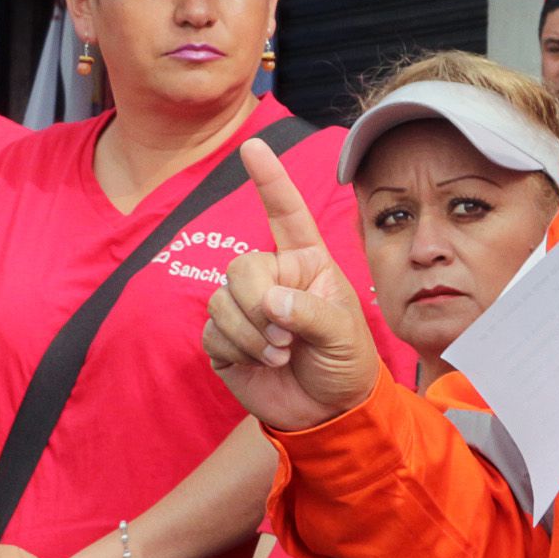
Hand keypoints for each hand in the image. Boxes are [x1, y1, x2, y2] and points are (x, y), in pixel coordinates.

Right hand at [206, 141, 380, 432]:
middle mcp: (273, 277)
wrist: (328, 411)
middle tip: (285, 336)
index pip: (286, 215)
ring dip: (252, 333)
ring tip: (281, 352)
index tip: (253, 146)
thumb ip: (310, 313)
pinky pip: (212, 331)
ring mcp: (245, 307)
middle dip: (258, 303)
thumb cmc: (345, 363)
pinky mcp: (224, 337)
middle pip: (241, 266)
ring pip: (222, 301)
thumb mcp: (343, 334)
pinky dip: (237, 349)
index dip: (270, 181)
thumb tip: (270, 302)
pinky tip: (260, 362)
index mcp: (307, 263)